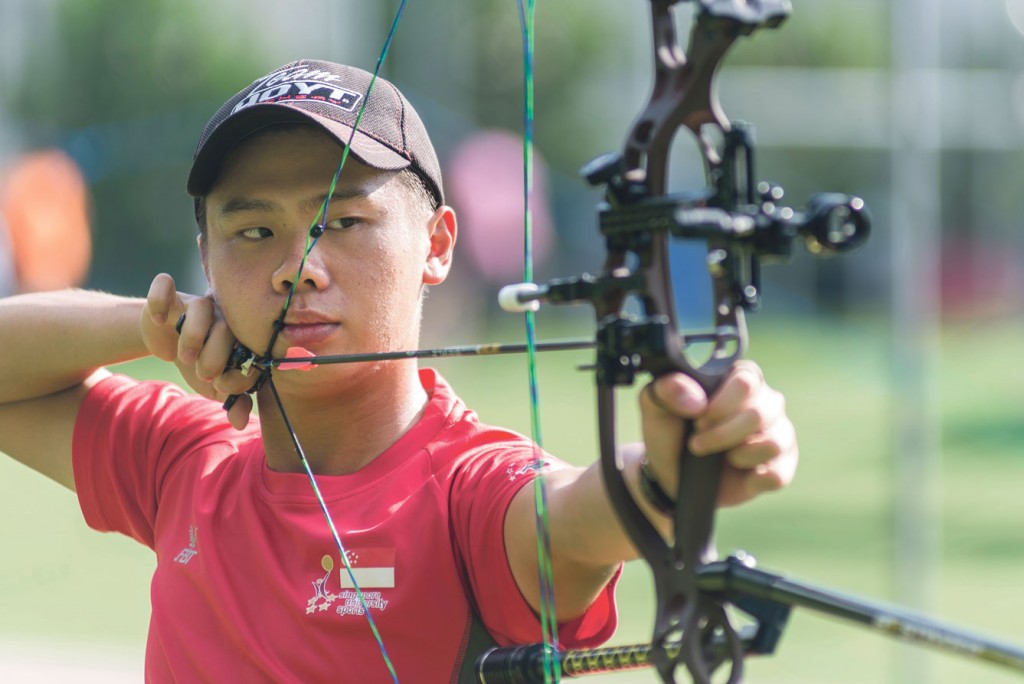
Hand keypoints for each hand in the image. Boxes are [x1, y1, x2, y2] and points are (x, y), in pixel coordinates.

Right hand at [141, 273, 256, 428]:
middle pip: (226, 328)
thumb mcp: (213, 383)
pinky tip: (157, 319)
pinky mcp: (169, 296)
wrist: (165, 339)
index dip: (238, 373)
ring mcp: (195, 303)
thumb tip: (240, 423)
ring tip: (183, 358)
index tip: (222, 388)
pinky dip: (159, 300)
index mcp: (240, 336)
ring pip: (201, 308)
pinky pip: (164, 284)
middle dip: (215, 357)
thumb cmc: (198, 361)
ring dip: (193, 335)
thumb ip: (232, 399)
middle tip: (203, 373)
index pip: (249, 351)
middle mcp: (222, 315)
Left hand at [640, 360, 796, 507]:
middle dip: (722, 434)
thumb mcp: (656, 406)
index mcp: (739, 378)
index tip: (697, 420)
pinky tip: (740, 474)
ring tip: (721, 457)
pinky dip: (754, 478)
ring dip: (738, 455)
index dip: (720, 405)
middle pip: (759, 413)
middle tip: (699, 442)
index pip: (745, 381)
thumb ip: (666, 389)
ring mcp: (779, 433)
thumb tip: (695, 399)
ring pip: (773, 442)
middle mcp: (766, 401)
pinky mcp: (783, 465)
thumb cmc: (670, 432)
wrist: (670, 474)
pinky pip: (779, 473)